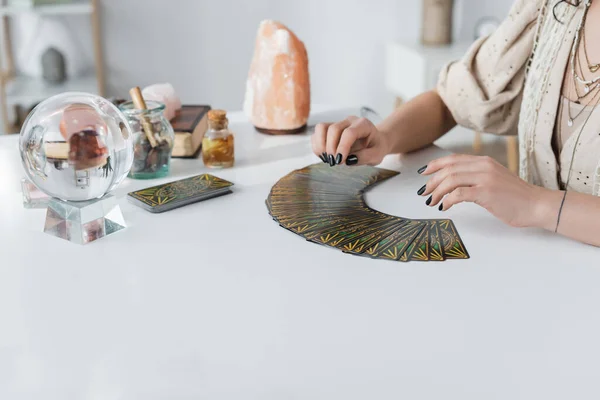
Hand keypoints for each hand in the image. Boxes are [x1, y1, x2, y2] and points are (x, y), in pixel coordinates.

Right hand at [312, 116, 389, 165]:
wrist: (374, 141)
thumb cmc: (376, 147)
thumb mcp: (377, 155)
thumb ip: (365, 157)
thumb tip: (348, 160)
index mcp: (363, 124)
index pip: (349, 133)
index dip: (342, 147)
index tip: (340, 161)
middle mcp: (349, 121)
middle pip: (333, 129)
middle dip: (331, 148)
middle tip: (335, 162)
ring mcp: (338, 123)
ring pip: (321, 128)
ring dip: (321, 146)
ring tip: (328, 159)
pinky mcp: (329, 129)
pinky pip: (317, 134)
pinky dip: (317, 146)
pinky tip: (325, 156)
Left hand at [418, 154, 550, 227]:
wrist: (537, 205)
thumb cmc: (515, 197)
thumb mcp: (494, 180)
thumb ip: (476, 177)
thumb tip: (454, 184)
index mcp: (484, 161)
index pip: (453, 159)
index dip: (435, 165)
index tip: (424, 173)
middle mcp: (484, 166)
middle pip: (448, 169)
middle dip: (432, 181)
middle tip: (424, 193)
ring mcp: (486, 178)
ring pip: (451, 180)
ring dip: (437, 192)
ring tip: (432, 202)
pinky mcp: (487, 192)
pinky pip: (459, 193)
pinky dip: (447, 200)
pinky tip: (444, 207)